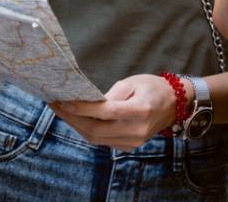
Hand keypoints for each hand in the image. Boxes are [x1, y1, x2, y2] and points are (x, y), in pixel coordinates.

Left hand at [49, 74, 177, 149]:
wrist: (173, 105)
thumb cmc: (152, 87)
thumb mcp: (133, 82)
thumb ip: (111, 94)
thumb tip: (88, 103)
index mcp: (140, 111)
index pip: (105, 112)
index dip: (82, 108)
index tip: (64, 101)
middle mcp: (136, 130)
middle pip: (96, 130)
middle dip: (72, 118)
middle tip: (55, 105)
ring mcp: (132, 142)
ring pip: (96, 138)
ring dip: (76, 125)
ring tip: (61, 111)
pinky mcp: (128, 146)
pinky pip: (102, 140)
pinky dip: (87, 130)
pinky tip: (77, 119)